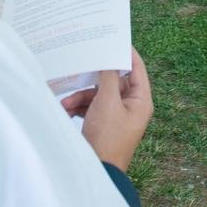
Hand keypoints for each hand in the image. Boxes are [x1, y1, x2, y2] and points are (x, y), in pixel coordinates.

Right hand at [62, 48, 153, 170]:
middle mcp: (131, 106)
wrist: (99, 170)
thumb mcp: (107, 102)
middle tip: (82, 63)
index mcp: (140, 100)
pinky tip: (67, 109)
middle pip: (113, 80)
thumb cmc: (108, 136)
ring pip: (98, 92)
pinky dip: (79, 106)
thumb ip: (108, 76)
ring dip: (82, 95)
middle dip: (94, 78)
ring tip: (66, 102)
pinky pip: (91, 105)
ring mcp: (117, 114)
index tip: (112, 37)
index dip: (126, 52)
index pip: (137, 68)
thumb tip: (109, 56)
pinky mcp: (103, 122)